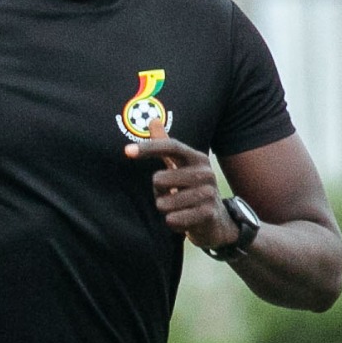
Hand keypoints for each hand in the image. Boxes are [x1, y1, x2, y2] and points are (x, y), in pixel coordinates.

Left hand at [124, 115, 232, 250]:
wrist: (215, 219)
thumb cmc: (190, 189)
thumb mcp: (180, 166)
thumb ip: (165, 145)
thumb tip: (153, 120)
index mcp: (197, 158)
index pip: (171, 147)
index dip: (149, 148)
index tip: (127, 151)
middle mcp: (206, 173)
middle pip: (159, 179)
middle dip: (157, 191)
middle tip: (170, 194)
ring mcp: (209, 193)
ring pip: (164, 203)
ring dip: (164, 208)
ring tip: (178, 207)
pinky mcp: (208, 214)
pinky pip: (173, 219)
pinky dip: (172, 222)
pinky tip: (182, 219)